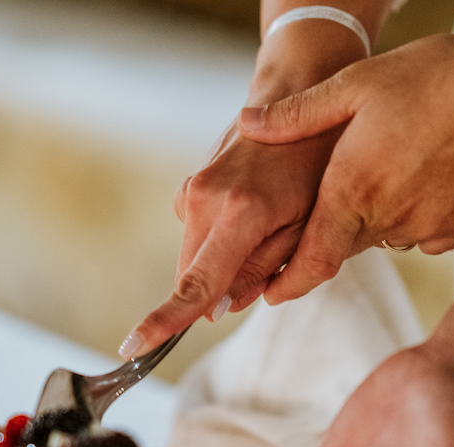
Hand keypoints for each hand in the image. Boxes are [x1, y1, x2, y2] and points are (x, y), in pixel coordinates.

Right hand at [119, 123, 338, 357]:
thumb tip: (221, 307)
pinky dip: (221, 242)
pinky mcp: (191, 188)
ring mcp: (193, 190)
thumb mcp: (313, 222)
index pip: (197, 284)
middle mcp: (206, 199)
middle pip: (195, 276)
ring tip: (270, 227)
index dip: (165, 322)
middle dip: (222, 289)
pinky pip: (199, 236)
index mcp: (241, 213)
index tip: (133, 348)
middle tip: (271, 260)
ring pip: (196, 258)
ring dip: (224, 264)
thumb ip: (269, 268)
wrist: (300, 91)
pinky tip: (253, 214)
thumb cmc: (320, 159)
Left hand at [239, 26, 453, 304]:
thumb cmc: (445, 78)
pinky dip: (418, 213)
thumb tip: (248, 123)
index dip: (286, 283)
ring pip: (387, 236)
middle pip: (346, 243)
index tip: (271, 293)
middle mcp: (390, 224)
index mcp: (354, 192)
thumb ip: (298, 114)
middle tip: (340, 194)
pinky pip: (426, 233)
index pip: (310, 261)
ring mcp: (432, 232)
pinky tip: (430, 173)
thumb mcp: (360, 83)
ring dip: (379, 215)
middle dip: (333, 231)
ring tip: (394, 165)